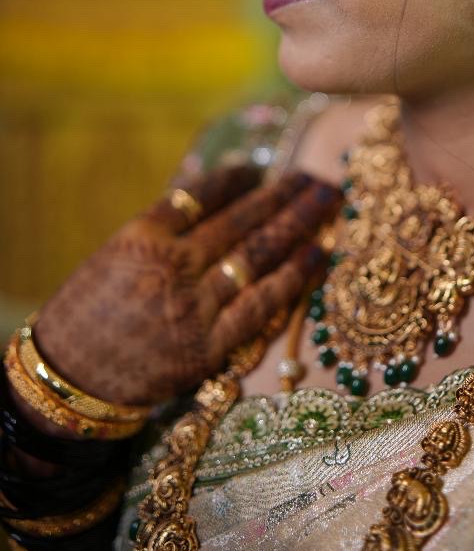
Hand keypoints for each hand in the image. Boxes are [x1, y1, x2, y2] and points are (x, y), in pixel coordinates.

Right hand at [31, 168, 341, 406]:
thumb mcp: (116, 255)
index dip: (236, 178)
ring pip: (258, 254)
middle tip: (315, 176)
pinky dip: (292, 278)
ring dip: (298, 224)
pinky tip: (316, 255)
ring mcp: (192, 307)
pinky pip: (261, 305)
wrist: (70, 381)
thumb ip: (165, 229)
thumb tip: (221, 198)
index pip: (202, 194)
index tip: (259, 169)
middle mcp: (171, 266)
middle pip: (241, 219)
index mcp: (142, 237)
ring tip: (326, 202)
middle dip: (283, 194)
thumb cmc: (89, 313)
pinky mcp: (207, 348)